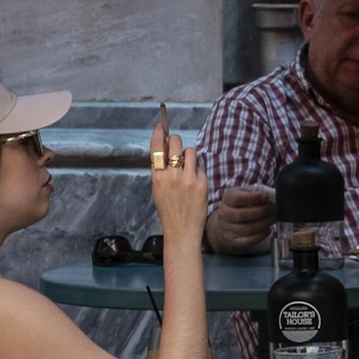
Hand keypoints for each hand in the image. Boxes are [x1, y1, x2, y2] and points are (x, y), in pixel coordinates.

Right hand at [147, 124, 209, 249]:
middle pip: (175, 144)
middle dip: (176, 141)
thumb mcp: (158, 190)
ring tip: (187, 165)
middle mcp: (171, 176)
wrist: (182, 232)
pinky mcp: (202, 183)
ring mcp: (188, 179)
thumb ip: (161, 172)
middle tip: (176, 145)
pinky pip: (201, 165)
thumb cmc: (169, 212)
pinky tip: (196, 178)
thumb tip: (166, 151)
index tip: (160, 126)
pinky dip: (198, 168)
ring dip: (189, 154)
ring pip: (191, 151)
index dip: (158, 135)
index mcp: (157, 178)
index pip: (156, 149)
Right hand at [207, 184, 274, 253]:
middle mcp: (224, 214)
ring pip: (248, 229)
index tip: (266, 197)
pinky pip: (249, 240)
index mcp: (227, 199)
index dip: (253, 198)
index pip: (236, 199)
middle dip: (262, 211)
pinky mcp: (234, 241)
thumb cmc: (239, 205)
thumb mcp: (244, 193)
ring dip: (265, 223)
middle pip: (242, 215)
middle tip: (274, 208)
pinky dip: (262, 235)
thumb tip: (270, 194)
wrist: (225, 224)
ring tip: (274, 218)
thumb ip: (255, 191)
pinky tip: (268, 229)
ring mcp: (227, 229)